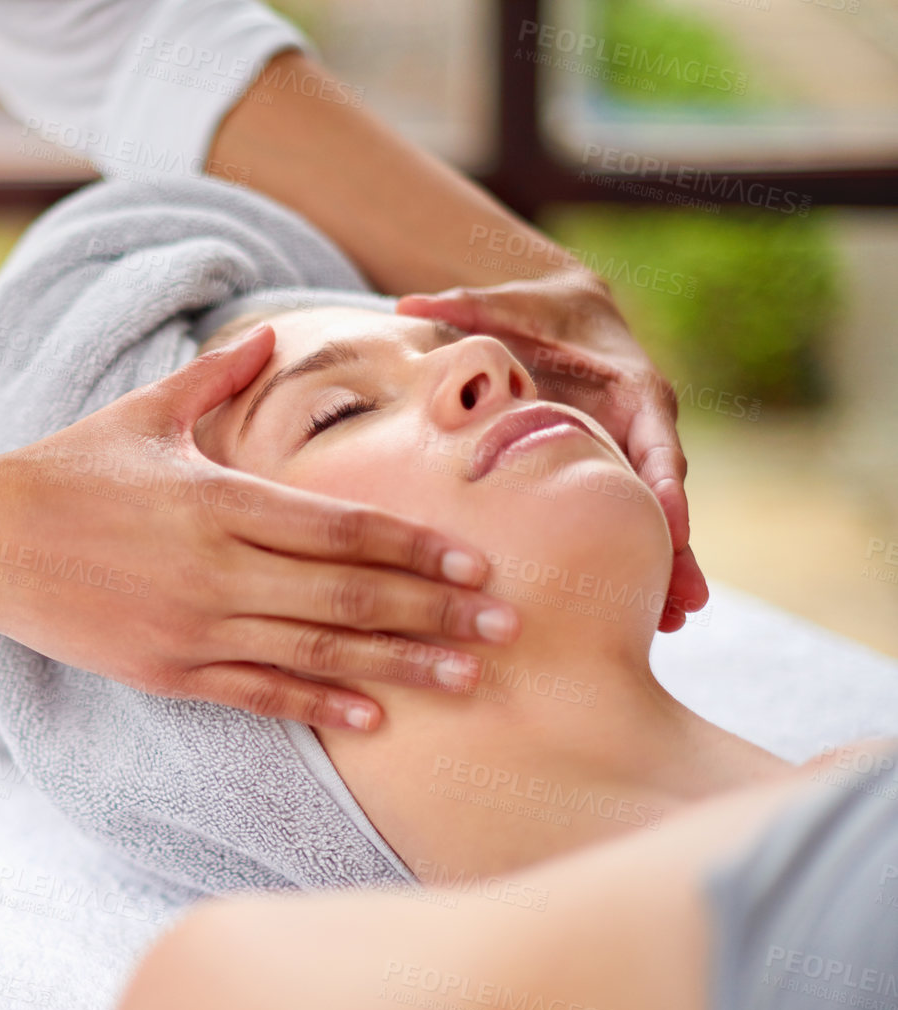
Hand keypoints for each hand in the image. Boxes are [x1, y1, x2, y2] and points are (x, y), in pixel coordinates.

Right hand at [0, 325, 520, 731]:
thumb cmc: (64, 468)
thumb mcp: (141, 414)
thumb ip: (215, 378)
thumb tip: (269, 334)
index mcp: (220, 498)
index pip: (342, 529)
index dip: (416, 549)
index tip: (479, 563)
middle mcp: (217, 567)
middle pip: (350, 596)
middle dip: (436, 613)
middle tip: (507, 627)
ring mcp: (193, 626)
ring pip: (317, 653)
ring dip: (400, 667)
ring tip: (467, 680)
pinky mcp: (166, 671)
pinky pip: (257, 695)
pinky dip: (318, 707)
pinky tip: (373, 719)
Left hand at [397, 273, 708, 631]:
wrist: (562, 316)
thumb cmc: (534, 311)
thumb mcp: (503, 305)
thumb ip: (464, 307)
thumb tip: (409, 302)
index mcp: (634, 390)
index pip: (658, 440)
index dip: (664, 483)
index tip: (670, 523)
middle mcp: (644, 428)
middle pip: (665, 496)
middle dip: (676, 548)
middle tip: (682, 604)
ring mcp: (630, 458)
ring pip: (651, 521)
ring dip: (663, 571)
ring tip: (667, 625)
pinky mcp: (610, 477)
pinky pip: (626, 524)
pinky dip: (635, 564)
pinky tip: (640, 613)